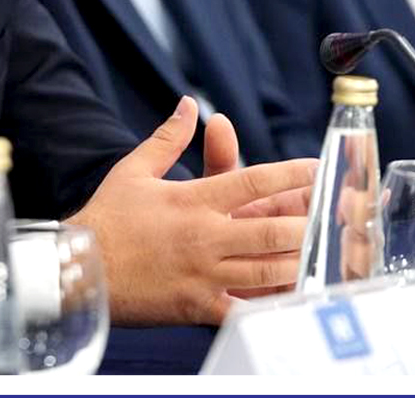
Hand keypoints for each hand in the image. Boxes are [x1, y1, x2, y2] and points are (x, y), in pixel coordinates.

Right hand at [67, 97, 316, 325]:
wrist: (79, 270)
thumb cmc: (107, 217)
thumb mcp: (135, 169)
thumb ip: (168, 138)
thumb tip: (188, 104)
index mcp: (193, 200)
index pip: (252, 180)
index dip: (291, 173)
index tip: (318, 168)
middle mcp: (204, 236)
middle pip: (271, 230)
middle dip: (307, 225)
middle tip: (335, 219)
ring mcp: (203, 275)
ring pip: (265, 271)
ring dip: (298, 263)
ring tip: (324, 257)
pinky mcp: (197, 307)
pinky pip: (242, 310)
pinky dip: (269, 307)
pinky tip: (291, 302)